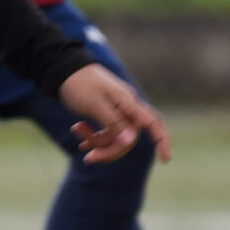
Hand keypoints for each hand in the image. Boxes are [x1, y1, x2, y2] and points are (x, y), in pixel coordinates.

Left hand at [57, 63, 171, 165]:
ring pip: (114, 138)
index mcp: (128, 103)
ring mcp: (116, 112)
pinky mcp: (105, 115)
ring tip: (77, 131)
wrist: (63, 70)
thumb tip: (130, 141)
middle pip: (128, 139)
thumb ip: (113, 123)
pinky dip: (92, 137)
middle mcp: (126, 108)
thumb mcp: (95, 104)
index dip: (162, 141)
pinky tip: (78, 132)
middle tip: (88, 158)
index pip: (152, 123)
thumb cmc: (79, 84)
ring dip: (97, 142)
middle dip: (110, 150)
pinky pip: (105, 133)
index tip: (166, 159)